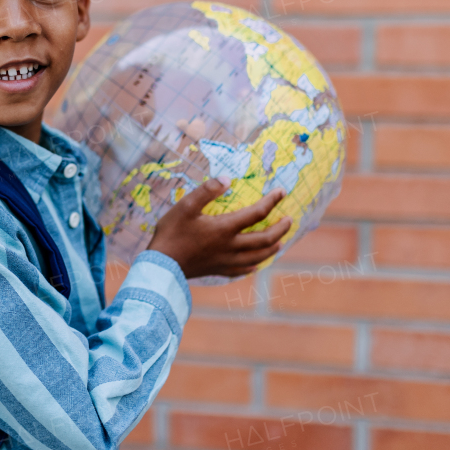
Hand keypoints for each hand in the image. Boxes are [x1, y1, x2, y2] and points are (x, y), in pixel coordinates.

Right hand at [145, 178, 291, 278]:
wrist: (161, 265)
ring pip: (259, 257)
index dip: (272, 201)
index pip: (257, 213)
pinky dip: (254, 265)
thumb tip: (227, 179)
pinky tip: (256, 263)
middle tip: (289, 220)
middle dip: (281, 228)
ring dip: (273, 248)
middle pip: (265, 239)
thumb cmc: (171, 232)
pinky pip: (243, 270)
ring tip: (280, 241)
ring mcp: (226, 261)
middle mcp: (231, 246)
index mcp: (225, 228)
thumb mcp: (185, 206)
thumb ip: (207, 190)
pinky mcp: (219, 270)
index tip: (281, 192)